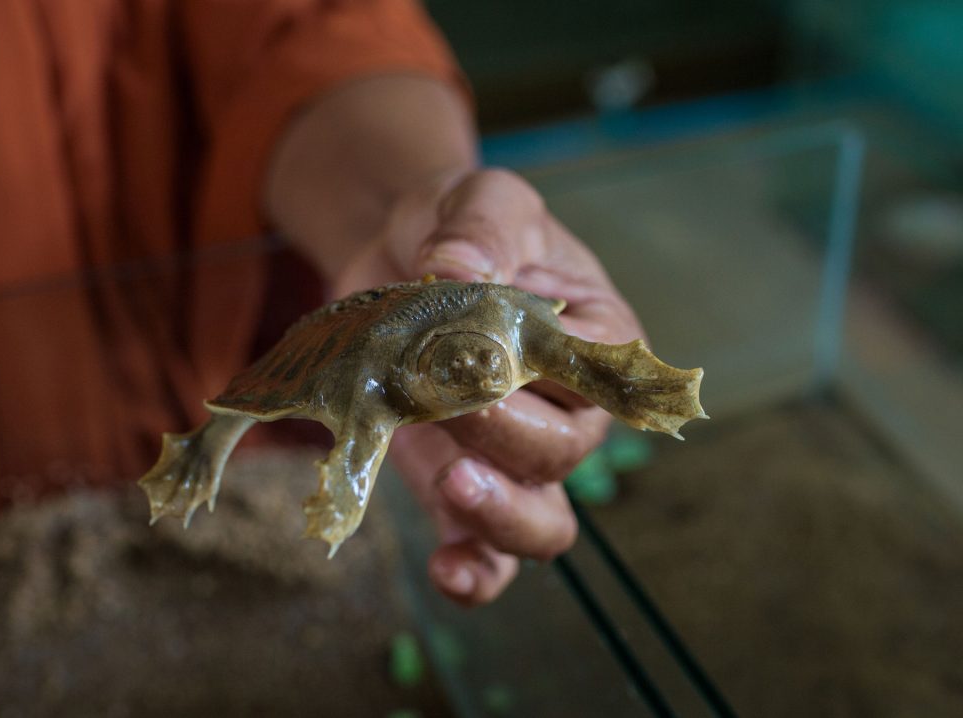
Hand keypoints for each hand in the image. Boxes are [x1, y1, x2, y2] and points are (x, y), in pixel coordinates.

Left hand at [331, 168, 644, 605]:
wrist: (402, 255)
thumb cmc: (459, 224)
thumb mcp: (478, 197)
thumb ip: (480, 227)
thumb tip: (460, 271)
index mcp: (594, 334)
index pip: (602, 370)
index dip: (555, 369)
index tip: (490, 342)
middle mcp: (566, 406)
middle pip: (563, 449)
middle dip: (502, 428)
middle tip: (439, 389)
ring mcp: (512, 454)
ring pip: (541, 520)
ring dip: (502, 515)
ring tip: (455, 483)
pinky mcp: (456, 483)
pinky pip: (484, 552)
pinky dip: (473, 572)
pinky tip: (447, 572)